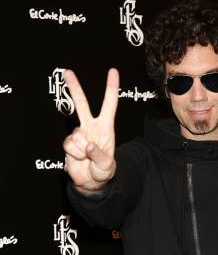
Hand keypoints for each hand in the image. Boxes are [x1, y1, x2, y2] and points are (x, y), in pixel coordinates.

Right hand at [62, 68, 118, 191]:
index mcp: (105, 127)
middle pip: (82, 104)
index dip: (111, 88)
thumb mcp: (107, 166)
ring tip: (86, 157)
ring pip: (76, 134)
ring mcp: (78, 134)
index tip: (113, 71)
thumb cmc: (103, 171)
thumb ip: (99, 156)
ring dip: (81, 150)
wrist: (90, 182)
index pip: (109, 104)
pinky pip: (69, 145)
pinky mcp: (69, 143)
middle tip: (67, 72)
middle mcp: (91, 127)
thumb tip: (87, 146)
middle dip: (74, 88)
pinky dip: (74, 154)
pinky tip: (78, 158)